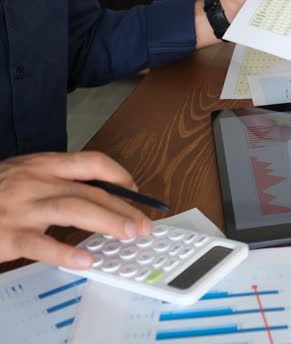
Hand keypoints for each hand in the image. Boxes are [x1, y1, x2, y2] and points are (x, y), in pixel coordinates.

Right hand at [0, 152, 152, 268]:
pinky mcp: (6, 234)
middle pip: (90, 191)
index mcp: (42, 164)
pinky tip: (87, 260)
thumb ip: (56, 180)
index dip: (119, 175)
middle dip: (123, 207)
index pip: (91, 162)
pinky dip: (66, 253)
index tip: (135, 191)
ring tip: (129, 235)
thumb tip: (100, 195)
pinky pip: (41, 245)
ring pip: (74, 209)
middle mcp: (35, 182)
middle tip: (144, 224)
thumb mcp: (22, 174)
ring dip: (108, 222)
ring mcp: (21, 208)